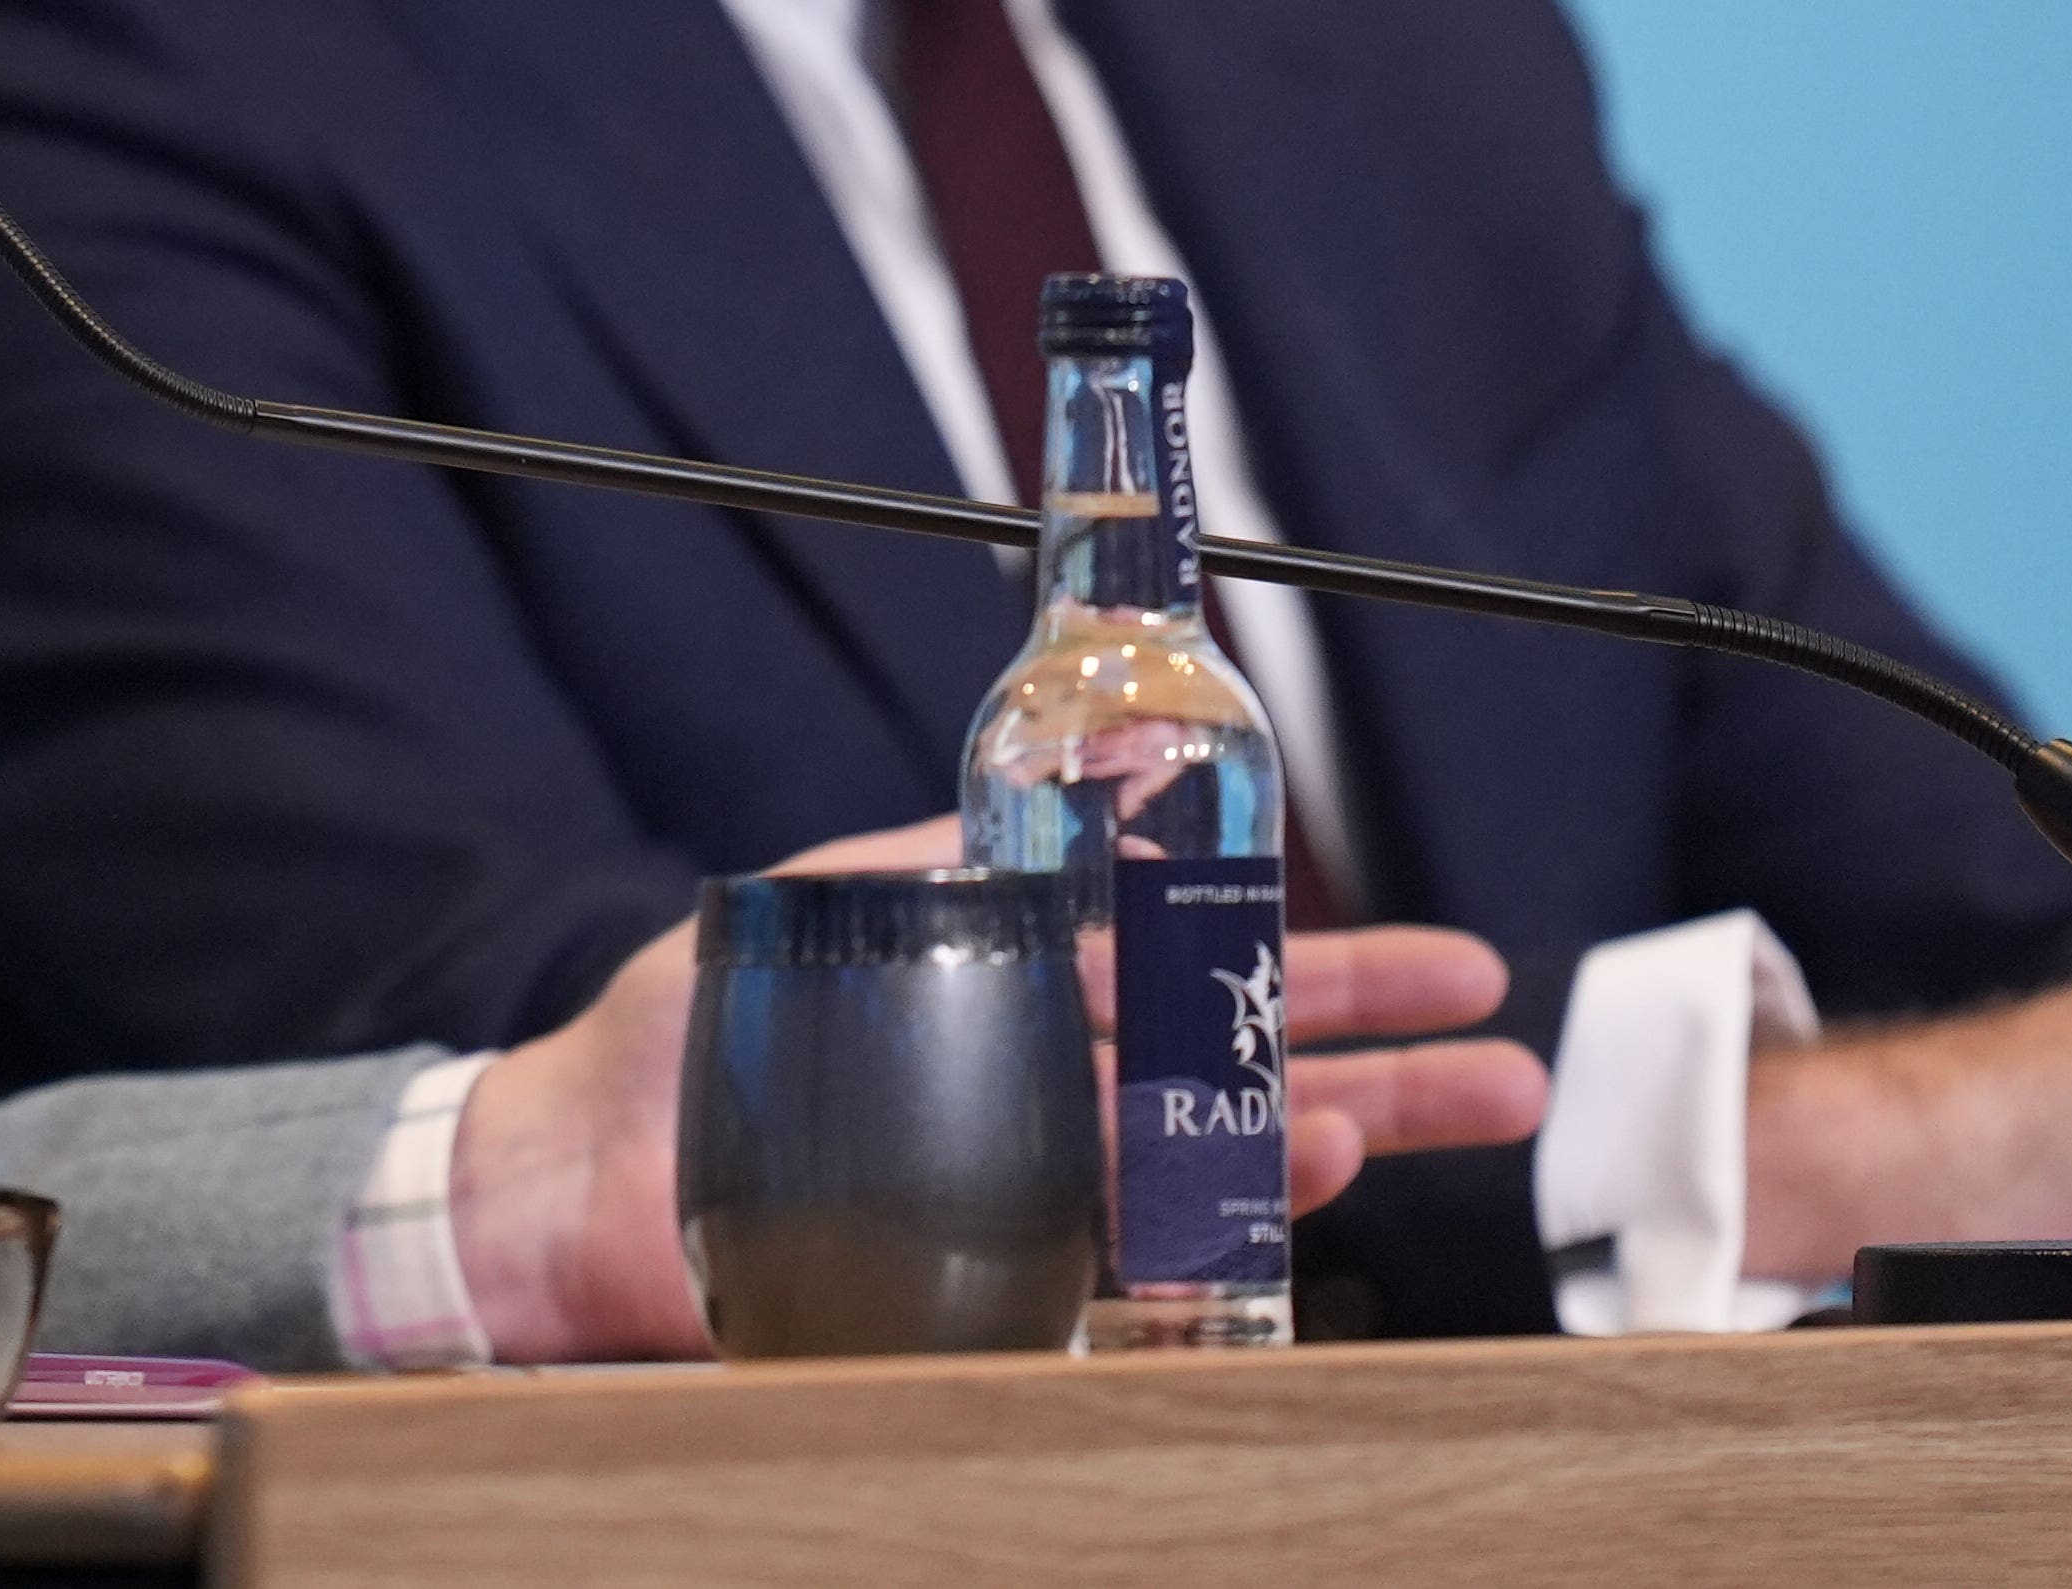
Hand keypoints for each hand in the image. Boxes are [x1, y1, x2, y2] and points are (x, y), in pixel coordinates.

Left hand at [443, 820, 1543, 1362]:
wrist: (563, 1168)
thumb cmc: (677, 1036)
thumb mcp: (814, 899)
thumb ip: (932, 858)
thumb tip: (1061, 783)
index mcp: (1033, 1006)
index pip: (1208, 981)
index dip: (1331, 974)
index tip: (1452, 967)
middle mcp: (1052, 1107)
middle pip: (1244, 1087)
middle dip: (1383, 1076)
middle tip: (1508, 1074)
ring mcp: (1025, 1200)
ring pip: (1198, 1182)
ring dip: (1293, 1153)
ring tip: (1372, 1128)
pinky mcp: (970, 1288)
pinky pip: (1105, 1285)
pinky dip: (1182, 1256)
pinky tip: (1248, 1229)